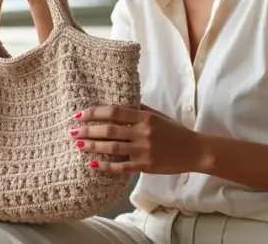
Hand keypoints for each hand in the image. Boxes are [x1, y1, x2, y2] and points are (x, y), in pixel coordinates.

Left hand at [71, 104, 203, 174]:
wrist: (195, 151)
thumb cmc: (176, 131)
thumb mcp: (159, 116)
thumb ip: (140, 109)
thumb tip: (121, 101)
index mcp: (145, 117)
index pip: (115, 112)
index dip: (95, 113)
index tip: (80, 114)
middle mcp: (143, 133)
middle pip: (110, 130)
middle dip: (88, 130)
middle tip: (72, 131)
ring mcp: (144, 150)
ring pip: (113, 148)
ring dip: (93, 146)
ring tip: (79, 145)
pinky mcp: (146, 166)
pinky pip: (121, 166)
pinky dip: (106, 166)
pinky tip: (93, 164)